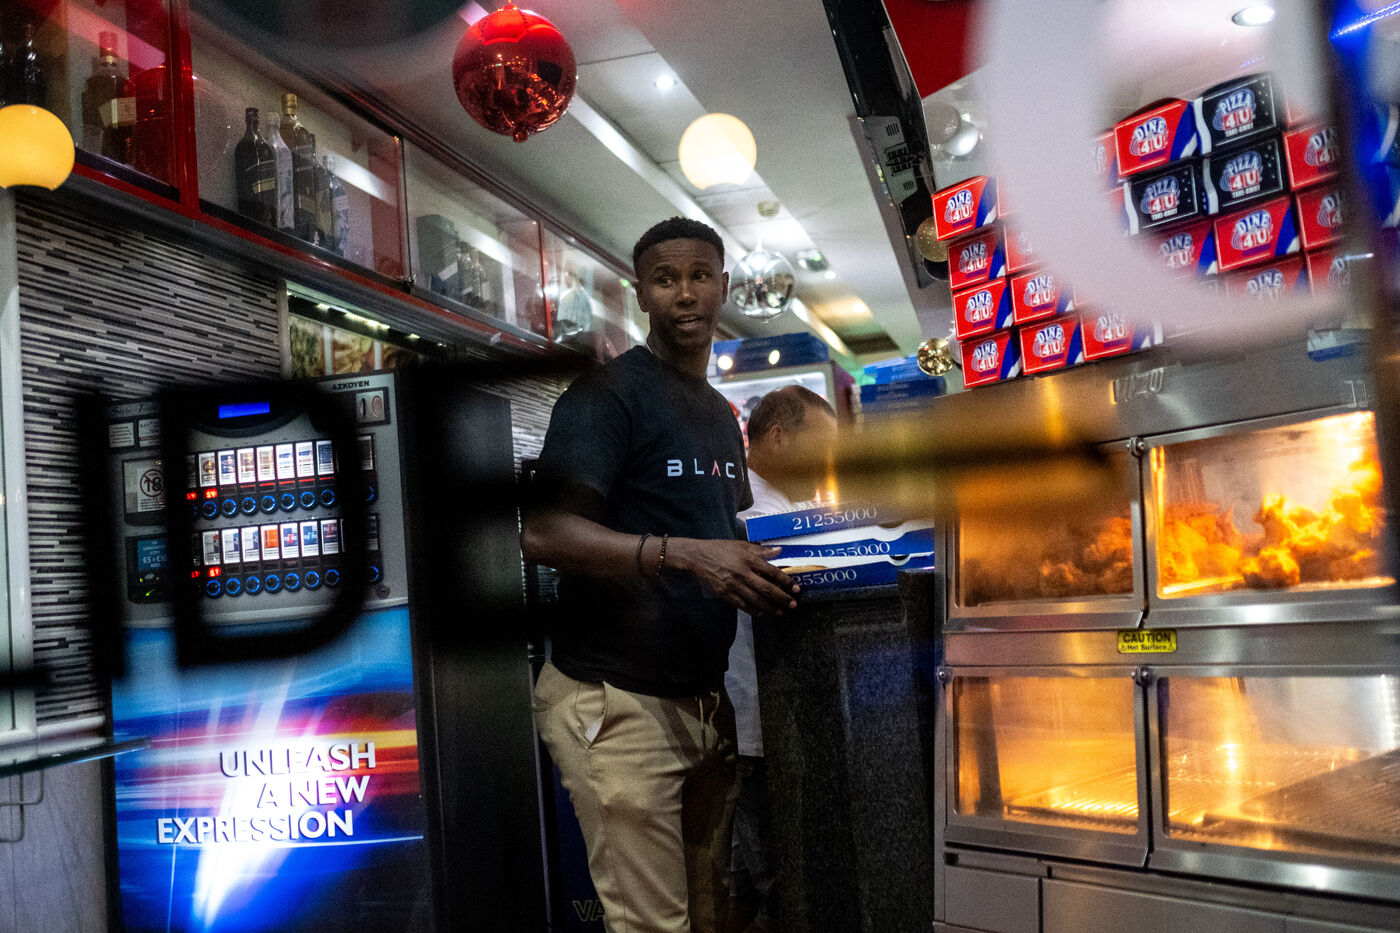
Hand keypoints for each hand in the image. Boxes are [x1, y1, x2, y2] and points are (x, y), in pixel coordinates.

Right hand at [667, 538, 799, 615]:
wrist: (696, 558)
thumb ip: (760, 550)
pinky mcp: (725, 594)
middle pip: (766, 588)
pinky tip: (763, 614)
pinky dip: (754, 611)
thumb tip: (779, 551)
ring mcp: (733, 585)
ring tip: (781, 612)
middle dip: (781, 598)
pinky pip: (742, 605)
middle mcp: (742, 573)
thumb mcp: (739, 545)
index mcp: (747, 558)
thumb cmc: (719, 549)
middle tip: (793, 605)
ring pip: (755, 600)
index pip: (771, 571)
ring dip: (770, 608)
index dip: (785, 581)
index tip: (796, 588)